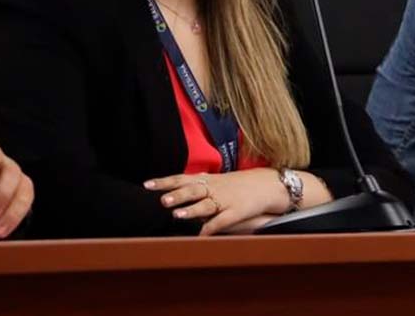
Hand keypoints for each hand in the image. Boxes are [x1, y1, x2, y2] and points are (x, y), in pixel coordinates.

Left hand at [145, 169, 290, 235]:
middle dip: (177, 195)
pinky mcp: (237, 211)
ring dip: (191, 210)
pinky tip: (200, 236)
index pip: (182, 178)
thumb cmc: (239, 184)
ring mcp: (226, 200)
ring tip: (177, 215)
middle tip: (162, 200)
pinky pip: (221, 221)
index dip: (164, 181)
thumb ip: (198, 184)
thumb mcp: (218, 180)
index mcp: (208, 179)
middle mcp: (214, 188)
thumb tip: (174, 189)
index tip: (146, 185)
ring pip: (206, 205)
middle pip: (193, 190)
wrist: (268, 184)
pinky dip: (211, 228)